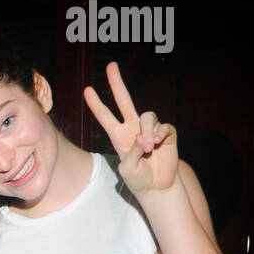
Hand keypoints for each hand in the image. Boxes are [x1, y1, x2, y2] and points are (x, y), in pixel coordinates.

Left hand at [83, 62, 177, 194]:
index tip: (87, 90)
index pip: (106, 117)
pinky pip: (163, 127)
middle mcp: (133, 128)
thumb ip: (132, 153)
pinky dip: (159, 135)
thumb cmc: (139, 180)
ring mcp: (150, 129)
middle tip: (111, 66)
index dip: (97, 104)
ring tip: (148, 147)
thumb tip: (142, 136)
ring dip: (147, 131)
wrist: (158, 187)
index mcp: (119, 136)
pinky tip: (157, 145)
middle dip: (117, 83)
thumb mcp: (128, 170)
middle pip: (125, 100)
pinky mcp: (166, 133)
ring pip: (147, 116)